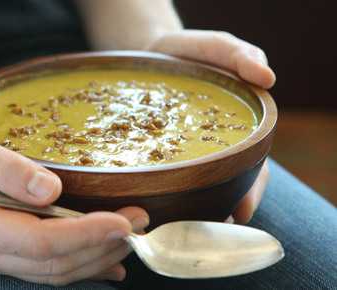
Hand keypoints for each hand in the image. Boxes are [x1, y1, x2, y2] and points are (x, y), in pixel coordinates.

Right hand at [0, 119, 148, 284]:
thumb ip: (3, 167)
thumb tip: (50, 189)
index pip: (40, 241)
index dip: (87, 234)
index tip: (124, 219)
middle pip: (52, 264)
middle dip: (101, 246)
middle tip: (139, 221)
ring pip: (49, 273)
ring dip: (93, 258)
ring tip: (128, 236)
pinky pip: (39, 271)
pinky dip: (75, 267)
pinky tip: (102, 262)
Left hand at [143, 30, 274, 222]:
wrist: (151, 52)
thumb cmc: (191, 52)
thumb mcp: (217, 47)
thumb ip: (240, 55)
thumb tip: (267, 77)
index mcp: (237, 131)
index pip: (253, 167)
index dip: (250, 191)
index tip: (240, 212)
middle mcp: (213, 148)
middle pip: (226, 186)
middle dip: (220, 209)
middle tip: (206, 231)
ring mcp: (184, 153)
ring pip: (197, 188)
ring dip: (193, 209)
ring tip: (179, 227)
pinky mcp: (155, 150)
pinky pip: (162, 175)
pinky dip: (162, 191)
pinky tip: (150, 201)